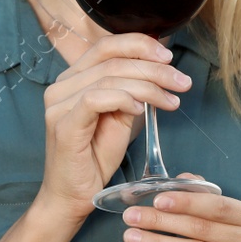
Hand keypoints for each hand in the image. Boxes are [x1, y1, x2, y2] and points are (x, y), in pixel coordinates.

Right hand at [36, 33, 193, 226]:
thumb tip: (158, 72)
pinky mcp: (64, 124)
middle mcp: (61, 87)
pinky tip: (141, 110)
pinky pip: (96, 99)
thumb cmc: (94, 158)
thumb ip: (131, 93)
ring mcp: (59, 105)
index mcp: (73, 79)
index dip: (139, 44)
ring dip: (148, 87)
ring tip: (171, 101)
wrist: (72, 196)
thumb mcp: (119, 118)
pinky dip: (124, 99)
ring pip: (109, 79)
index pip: (106, 46)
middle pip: (112, 61)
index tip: (169, 57)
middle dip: (154, 69)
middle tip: (181, 82)